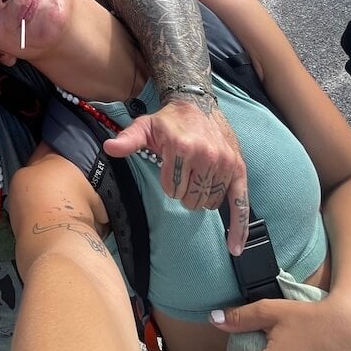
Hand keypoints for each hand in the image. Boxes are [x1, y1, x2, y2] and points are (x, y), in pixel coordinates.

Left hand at [103, 99, 249, 254]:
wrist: (198, 103)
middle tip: (183, 174)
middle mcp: (206, 156)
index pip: (172, 189)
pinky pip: (240, 202)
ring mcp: (225, 163)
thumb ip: (128, 140)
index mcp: (182, 148)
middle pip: (191, 198)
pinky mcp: (238, 168)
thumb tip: (110, 147)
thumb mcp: (144, 126)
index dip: (168, 185)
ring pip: (210, 202)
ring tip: (197, 178)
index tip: (168, 171)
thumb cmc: (168, 120)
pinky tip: (236, 246)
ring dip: (201, 198)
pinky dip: (239, 226)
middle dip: (184, 193)